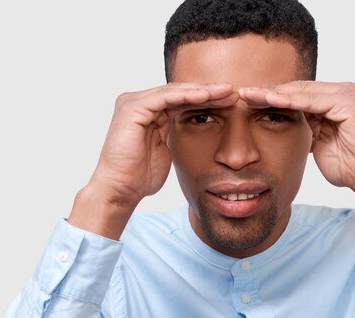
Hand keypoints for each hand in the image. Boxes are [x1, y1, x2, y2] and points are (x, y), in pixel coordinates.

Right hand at [90, 82, 238, 204]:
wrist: (121, 190)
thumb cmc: (140, 177)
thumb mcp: (165, 150)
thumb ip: (173, 134)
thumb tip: (192, 128)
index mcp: (148, 112)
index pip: (181, 100)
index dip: (207, 99)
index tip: (230, 102)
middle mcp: (139, 103)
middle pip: (180, 92)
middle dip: (208, 91)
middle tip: (233, 92)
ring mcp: (133, 103)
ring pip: (175, 91)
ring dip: (202, 90)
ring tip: (226, 91)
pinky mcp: (132, 108)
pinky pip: (165, 97)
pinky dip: (187, 95)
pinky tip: (206, 96)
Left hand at [238, 81, 354, 194]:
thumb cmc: (348, 165)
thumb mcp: (318, 143)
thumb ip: (306, 129)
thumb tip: (283, 125)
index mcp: (332, 101)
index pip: (295, 94)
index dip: (270, 98)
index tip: (246, 102)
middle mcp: (340, 93)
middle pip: (296, 89)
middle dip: (268, 92)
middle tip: (242, 93)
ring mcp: (346, 95)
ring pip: (303, 91)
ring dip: (275, 94)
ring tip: (250, 95)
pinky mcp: (349, 102)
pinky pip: (314, 100)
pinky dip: (292, 100)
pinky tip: (272, 100)